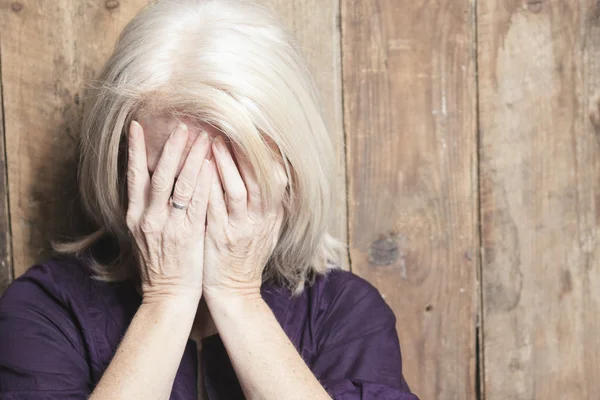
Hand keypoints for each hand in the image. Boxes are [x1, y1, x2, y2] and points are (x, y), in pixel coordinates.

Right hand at [126, 120, 214, 303]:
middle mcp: (149, 218)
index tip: (135, 127)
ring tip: (201, 136)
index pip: (133, 177)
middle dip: (170, 148)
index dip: (134, 151)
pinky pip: (197, 203)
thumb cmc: (160, 264)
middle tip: (181, 124)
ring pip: (179, 185)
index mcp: (135, 216)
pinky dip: (204, 182)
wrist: (168, 296)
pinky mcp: (189, 235)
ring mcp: (168, 226)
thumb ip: (148, 208)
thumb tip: (153, 180)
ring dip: (191, 158)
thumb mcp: (145, 234)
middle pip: (159, 175)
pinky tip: (212, 165)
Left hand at [202, 135, 286, 300]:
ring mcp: (241, 229)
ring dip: (225, 163)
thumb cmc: (246, 257)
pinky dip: (208, 186)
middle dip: (245, 151)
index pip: (277, 178)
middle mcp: (260, 220)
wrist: (234, 291)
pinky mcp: (220, 237)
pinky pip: (214, 207)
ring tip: (211, 140)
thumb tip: (272, 174)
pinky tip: (197, 168)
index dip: (268, 154)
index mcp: (272, 216)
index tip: (257, 132)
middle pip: (258, 179)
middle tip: (231, 127)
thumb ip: (269, 205)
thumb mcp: (266, 231)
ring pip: (237, 189)